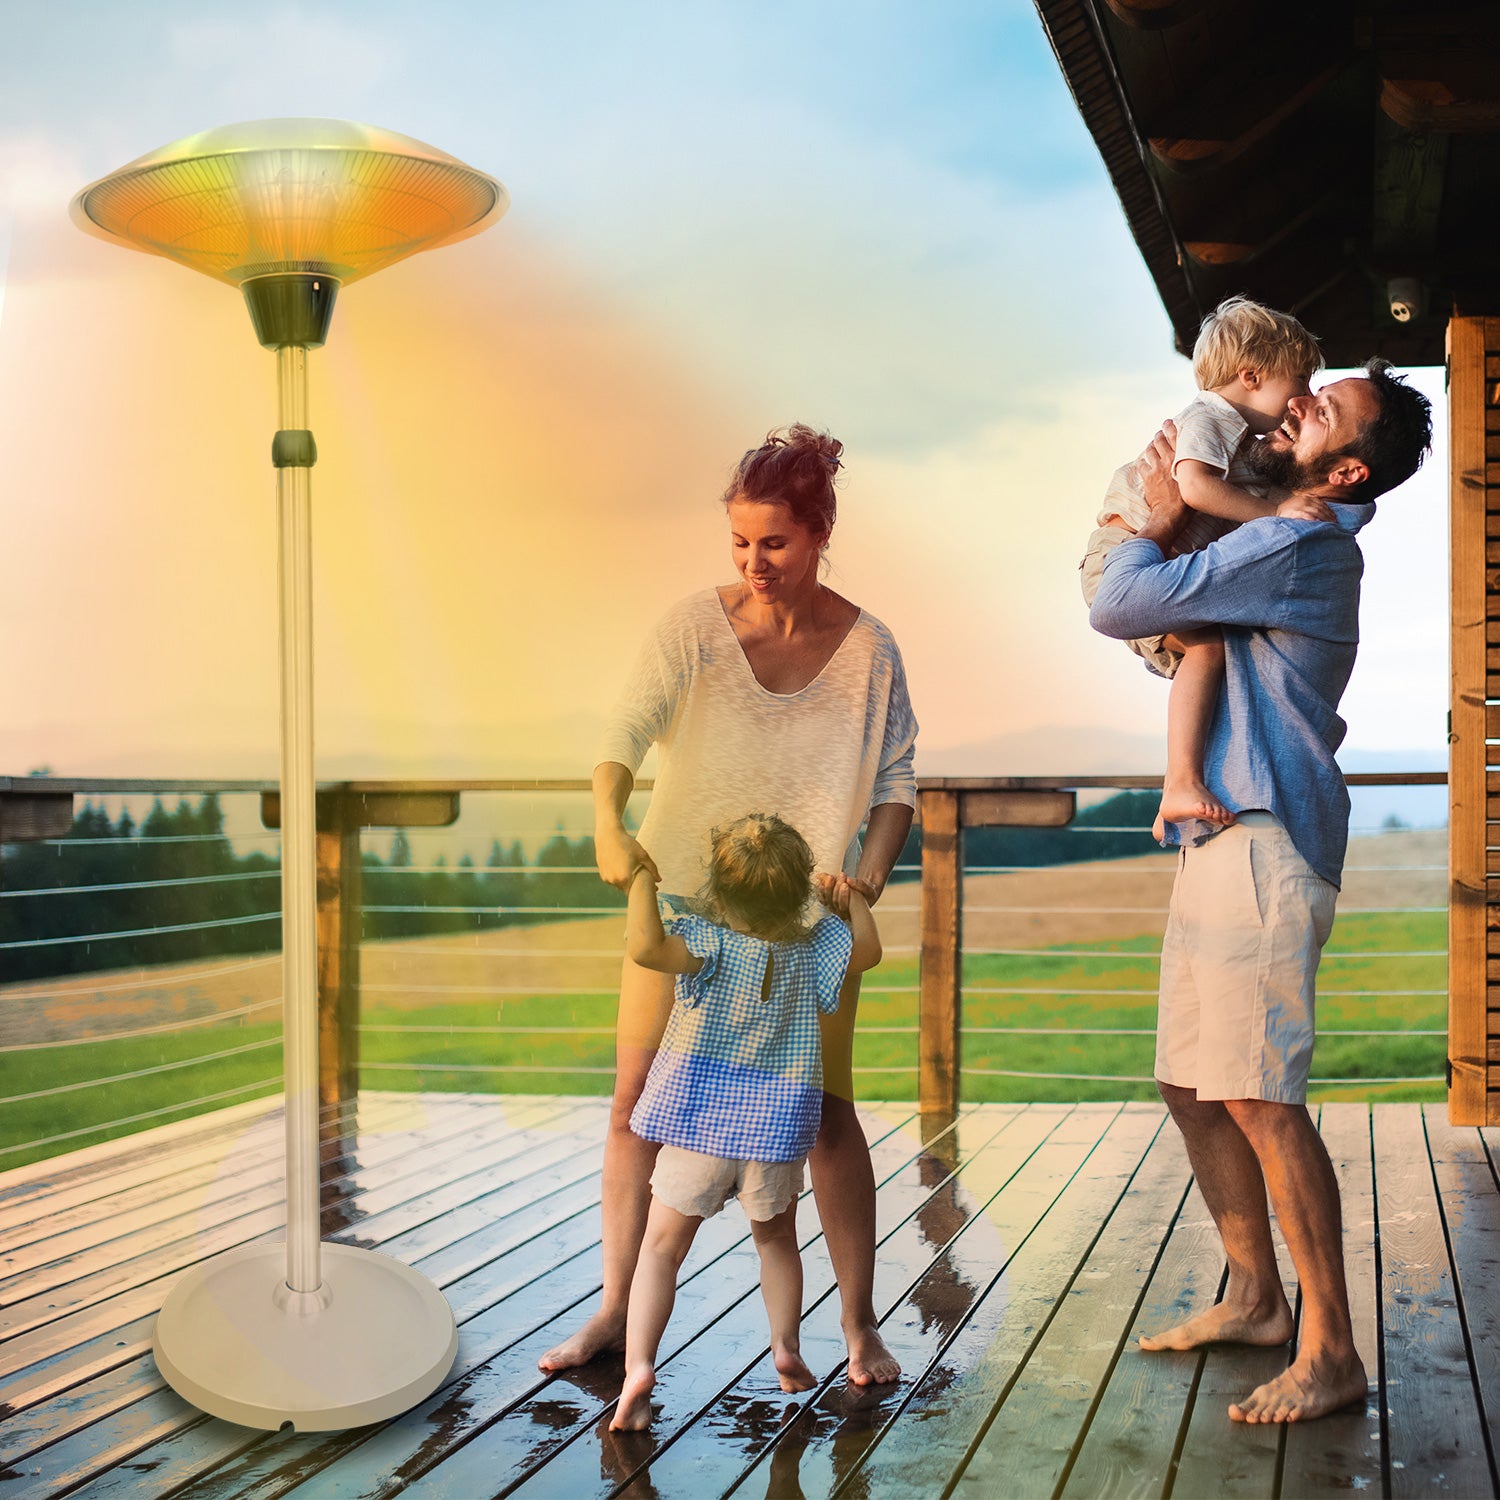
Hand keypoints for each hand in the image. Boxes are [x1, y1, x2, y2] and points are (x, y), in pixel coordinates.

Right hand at [595, 824, 659, 891]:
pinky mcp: (602, 875)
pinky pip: (613, 880)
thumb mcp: (643, 855)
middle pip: (627, 889)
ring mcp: (607, 878)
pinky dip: (618, 877)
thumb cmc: (627, 844)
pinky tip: (622, 868)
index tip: (651, 887)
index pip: (636, 891)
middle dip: (634, 886)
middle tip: (641, 877)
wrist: (608, 835)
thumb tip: (659, 880)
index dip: (643, 890)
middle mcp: (615, 880)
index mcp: (625, 878)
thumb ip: (652, 869)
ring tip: (630, 871)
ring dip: (625, 882)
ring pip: (619, 885)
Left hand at [814, 872, 878, 915]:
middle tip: (842, 876)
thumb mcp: (869, 890)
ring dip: (828, 886)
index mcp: (852, 914)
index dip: (843, 896)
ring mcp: (833, 908)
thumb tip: (849, 880)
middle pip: (834, 902)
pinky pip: (821, 896)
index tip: (845, 884)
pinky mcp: (827, 901)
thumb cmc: (866, 894)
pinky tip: (821, 879)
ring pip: (827, 899)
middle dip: (837, 887)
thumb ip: (860, 885)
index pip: (844, 907)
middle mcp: (841, 913)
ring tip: (831, 876)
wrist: (862, 893)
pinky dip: (820, 887)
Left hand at [1133, 418, 1190, 547]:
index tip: (1168, 422)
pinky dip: (1142, 461)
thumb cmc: (1188, 500)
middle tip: (1159, 433)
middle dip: (1159, 435)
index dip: (1170, 427)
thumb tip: (1198, 463)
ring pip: (1150, 450)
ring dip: (1150, 446)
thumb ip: (1193, 467)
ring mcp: (1156, 467)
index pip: (1175, 436)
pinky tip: (1144, 462)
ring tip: (1151, 445)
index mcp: (1182, 458)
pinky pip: (1141, 464)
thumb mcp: (1195, 479)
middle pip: (1160, 440)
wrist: (1172, 513)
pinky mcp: (1147, 476)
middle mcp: (1168, 459)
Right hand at [1276, 492, 1334, 522]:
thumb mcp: (1298, 501)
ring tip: (1330, 524)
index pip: (1322, 503)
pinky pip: (1307, 515)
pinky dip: (1314, 519)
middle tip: (1335, 523)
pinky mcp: (1295, 512)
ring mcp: (1300, 505)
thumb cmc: (1286, 510)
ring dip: (1325, 518)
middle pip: (1321, 507)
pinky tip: (1319, 523)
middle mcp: (1305, 500)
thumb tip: (1320, 500)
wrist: (1272, 512)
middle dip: (1329, 515)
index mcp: (1307, 497)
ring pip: (1317, 511)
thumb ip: (1308, 500)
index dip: (1329, 510)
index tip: (1334, 517)